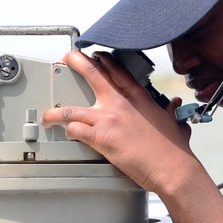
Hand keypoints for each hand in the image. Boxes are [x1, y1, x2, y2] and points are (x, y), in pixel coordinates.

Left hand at [41, 51, 198, 194]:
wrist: (171, 167)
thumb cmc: (174, 149)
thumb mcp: (174, 122)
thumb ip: (170, 110)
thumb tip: (174, 105)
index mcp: (138, 97)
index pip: (117, 71)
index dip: (104, 60)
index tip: (96, 55)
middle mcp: (120, 103)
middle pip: (92, 74)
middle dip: (76, 62)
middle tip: (67, 58)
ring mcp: (108, 119)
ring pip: (71, 109)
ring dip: (56, 112)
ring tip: (48, 115)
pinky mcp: (101, 138)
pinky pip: (74, 131)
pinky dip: (67, 132)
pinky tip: (66, 135)